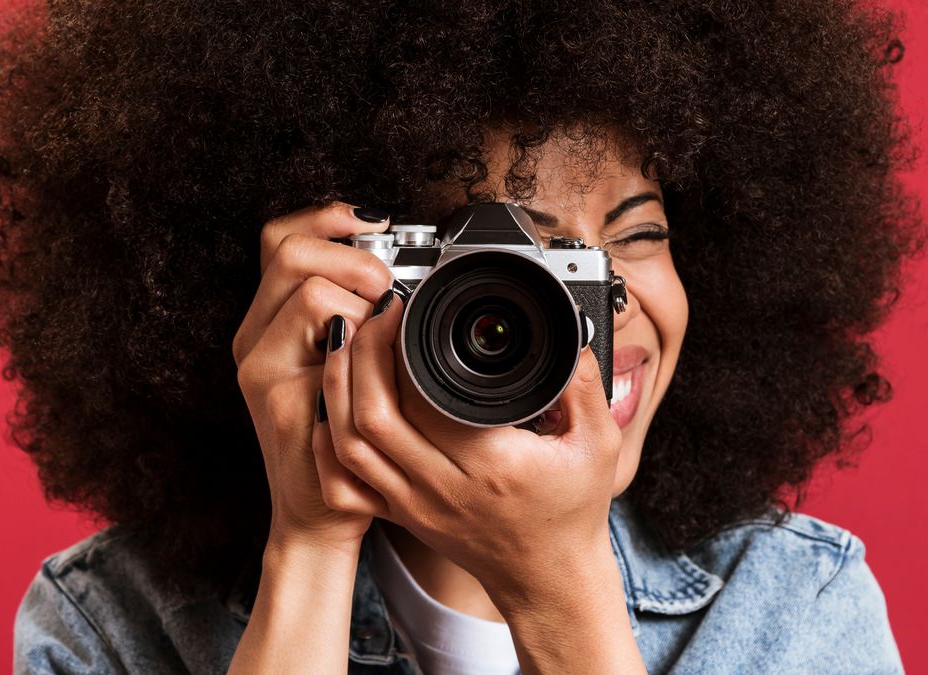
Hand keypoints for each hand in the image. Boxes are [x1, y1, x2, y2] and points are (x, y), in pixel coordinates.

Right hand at [232, 202, 393, 552]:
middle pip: (288, 249)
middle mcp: (254, 336)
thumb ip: (358, 317)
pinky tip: (378, 352)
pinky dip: (361, 332)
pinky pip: (321, 335)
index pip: (281, 237)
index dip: (327, 217)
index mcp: (270, 320)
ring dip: (360, 292)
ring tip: (384, 321)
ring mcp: (260, 365)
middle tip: (386, 285)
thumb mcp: (349, 365)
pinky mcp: (277, 395)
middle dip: (352, 254)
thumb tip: (402, 272)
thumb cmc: (344, 438)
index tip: (377, 222)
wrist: (319, 513)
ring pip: (307, 287)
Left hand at [319, 291, 624, 605]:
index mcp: (489, 464)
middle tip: (374, 316)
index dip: (399, 348)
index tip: (405, 313)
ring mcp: (414, 505)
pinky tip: (335, 406)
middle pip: (371, 415)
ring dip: (337, 388)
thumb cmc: (573, 514)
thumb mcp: (598, 444)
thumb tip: (571, 335)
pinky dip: (329, 440)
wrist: (549, 579)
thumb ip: (585, 385)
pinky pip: (344, 481)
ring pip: (348, 444)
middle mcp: (442, 487)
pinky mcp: (400, 515)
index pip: (421, 398)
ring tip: (347, 343)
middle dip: (361, 353)